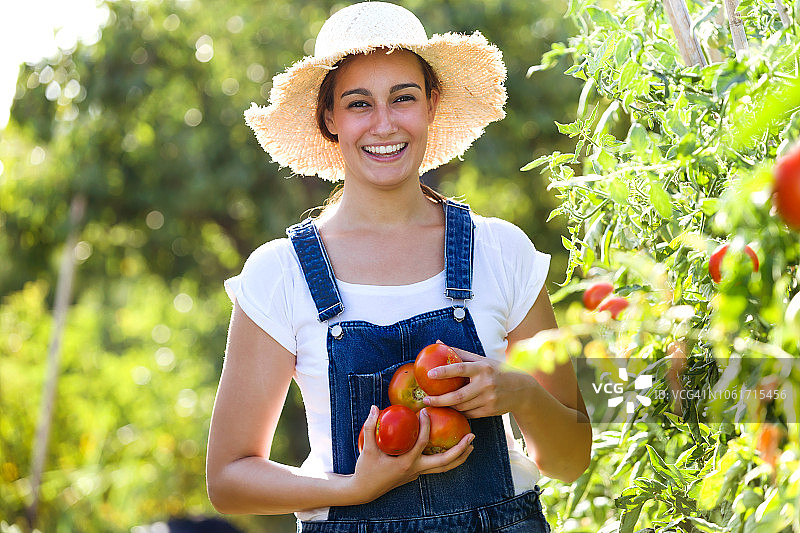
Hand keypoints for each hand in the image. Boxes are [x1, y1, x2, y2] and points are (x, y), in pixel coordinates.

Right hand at [348, 405, 473, 503]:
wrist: (364, 490)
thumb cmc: (366, 469)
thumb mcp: (368, 448)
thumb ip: (370, 427)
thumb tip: (374, 407)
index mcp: (406, 463)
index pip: (422, 442)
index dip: (425, 426)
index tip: (426, 412)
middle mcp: (415, 469)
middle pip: (444, 462)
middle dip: (460, 449)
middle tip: (471, 436)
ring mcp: (417, 474)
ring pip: (444, 468)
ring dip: (459, 457)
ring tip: (470, 445)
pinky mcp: (415, 475)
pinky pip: (436, 468)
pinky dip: (447, 459)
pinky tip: (451, 449)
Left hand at [422, 346, 536, 418]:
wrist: (523, 390)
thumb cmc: (497, 371)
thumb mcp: (482, 360)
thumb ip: (460, 352)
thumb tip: (438, 342)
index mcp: (482, 368)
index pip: (460, 368)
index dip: (444, 372)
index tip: (429, 374)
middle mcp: (486, 384)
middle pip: (458, 396)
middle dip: (439, 400)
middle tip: (425, 399)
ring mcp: (489, 399)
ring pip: (462, 406)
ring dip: (447, 406)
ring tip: (435, 403)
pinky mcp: (490, 411)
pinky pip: (469, 414)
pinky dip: (459, 411)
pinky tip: (451, 408)